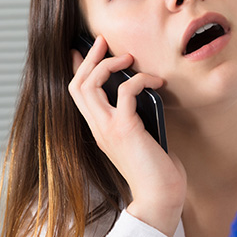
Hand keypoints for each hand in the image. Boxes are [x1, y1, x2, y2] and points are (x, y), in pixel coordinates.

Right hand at [68, 35, 185, 236]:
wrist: (160, 195)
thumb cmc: (156, 169)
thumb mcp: (140, 136)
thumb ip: (134, 116)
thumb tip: (140, 90)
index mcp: (99, 130)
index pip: (77, 95)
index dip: (77, 69)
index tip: (81, 49)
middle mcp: (98, 128)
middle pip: (77, 85)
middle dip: (89, 58)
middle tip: (103, 41)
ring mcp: (108, 129)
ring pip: (90, 85)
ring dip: (108, 64)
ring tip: (129, 57)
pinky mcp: (125, 129)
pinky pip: (126, 91)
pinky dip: (141, 79)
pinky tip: (157, 82)